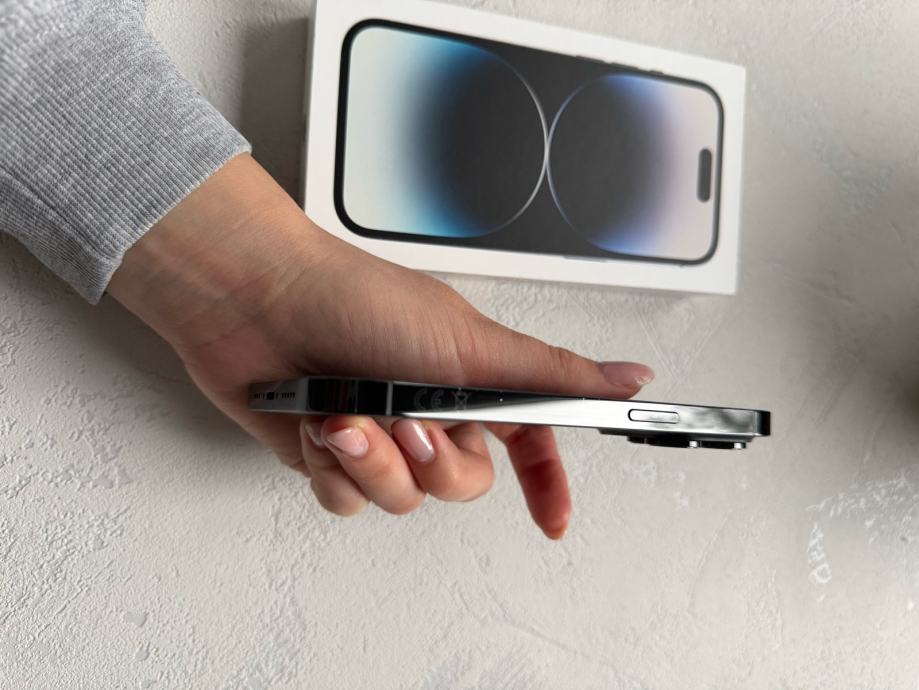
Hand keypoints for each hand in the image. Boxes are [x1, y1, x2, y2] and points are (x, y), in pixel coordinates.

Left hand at [109, 154, 653, 538]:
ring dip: (374, 462)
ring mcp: (379, 435)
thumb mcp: (471, 344)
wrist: (258, 303)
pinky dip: (333, 468)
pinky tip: (318, 427)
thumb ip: (551, 374)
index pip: (529, 441)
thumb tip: (630, 378)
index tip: (553, 518)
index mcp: (470, 380)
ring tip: (349, 417)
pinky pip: (348, 501)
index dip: (545, 482)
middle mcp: (428, 410)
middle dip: (431, 460)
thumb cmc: (358, 302)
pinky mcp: (331, 454)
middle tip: (407, 420)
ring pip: (401, 498)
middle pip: (462, 484)